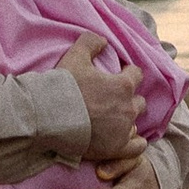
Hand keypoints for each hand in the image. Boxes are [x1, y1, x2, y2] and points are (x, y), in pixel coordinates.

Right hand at [60, 35, 142, 164]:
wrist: (50, 117)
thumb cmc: (64, 86)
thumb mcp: (75, 56)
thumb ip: (91, 42)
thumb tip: (103, 40)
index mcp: (123, 85)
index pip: (136, 75)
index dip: (128, 73)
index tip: (119, 75)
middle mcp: (128, 108)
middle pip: (139, 101)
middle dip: (129, 98)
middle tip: (114, 100)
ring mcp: (123, 130)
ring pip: (135, 122)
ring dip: (128, 119)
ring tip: (114, 120)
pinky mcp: (116, 148)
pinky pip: (137, 147)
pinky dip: (135, 143)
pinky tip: (131, 140)